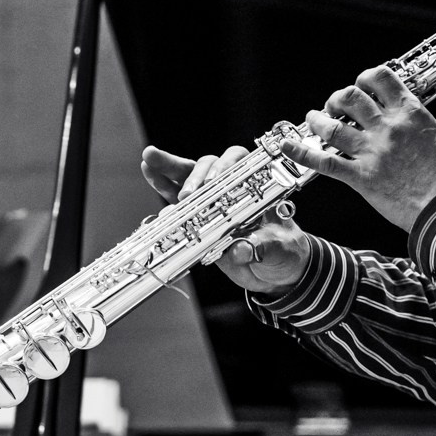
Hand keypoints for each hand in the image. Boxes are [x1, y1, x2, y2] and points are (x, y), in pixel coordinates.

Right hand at [140, 146, 312, 293]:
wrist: (278, 273)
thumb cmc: (285, 252)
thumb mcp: (279, 249)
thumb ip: (261, 248)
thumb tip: (239, 250)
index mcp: (256, 190)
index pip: (240, 166)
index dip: (226, 167)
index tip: (215, 181)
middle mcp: (232, 191)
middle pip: (209, 167)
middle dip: (195, 175)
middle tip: (188, 193)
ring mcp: (213, 204)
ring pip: (188, 179)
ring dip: (168, 170)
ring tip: (149, 162)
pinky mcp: (199, 220)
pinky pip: (178, 203)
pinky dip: (164, 192)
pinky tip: (150, 180)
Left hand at [285, 67, 435, 234]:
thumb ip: (434, 130)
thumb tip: (433, 130)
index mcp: (411, 114)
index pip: (380, 78)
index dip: (366, 78)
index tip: (363, 86)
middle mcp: (387, 127)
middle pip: (350, 96)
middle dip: (337, 98)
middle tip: (335, 107)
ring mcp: (371, 151)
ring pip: (331, 125)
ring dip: (317, 120)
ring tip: (313, 120)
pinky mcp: (360, 177)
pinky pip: (324, 162)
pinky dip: (302, 153)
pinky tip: (288, 146)